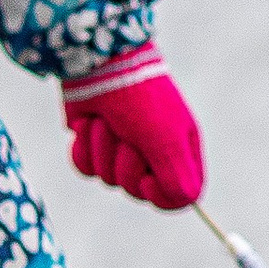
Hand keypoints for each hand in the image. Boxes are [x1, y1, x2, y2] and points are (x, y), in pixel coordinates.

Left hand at [60, 44, 205, 209]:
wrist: (100, 64)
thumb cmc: (141, 99)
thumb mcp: (166, 139)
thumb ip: (177, 178)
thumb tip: (184, 203)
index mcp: (181, 150)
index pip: (179, 197)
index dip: (161, 196)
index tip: (148, 180)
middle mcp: (154, 154)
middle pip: (138, 192)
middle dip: (125, 164)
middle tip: (126, 135)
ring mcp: (122, 151)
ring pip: (109, 179)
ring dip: (102, 149)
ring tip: (106, 121)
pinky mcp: (94, 145)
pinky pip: (86, 169)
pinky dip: (84, 149)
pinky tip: (88, 125)